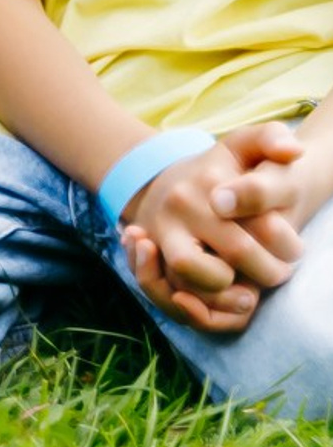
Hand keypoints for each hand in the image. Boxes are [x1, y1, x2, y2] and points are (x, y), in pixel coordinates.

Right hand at [113, 128, 308, 333]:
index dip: (287, 245)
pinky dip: (198, 308)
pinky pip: (171, 294)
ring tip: (250, 294)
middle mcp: (182, 204)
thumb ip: (268, 139)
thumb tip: (295, 150)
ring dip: (230, 294)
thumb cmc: (214, 172)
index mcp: (210, 181)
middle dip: (268, 272)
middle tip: (279, 273)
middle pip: (237, 252)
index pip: (261, 222)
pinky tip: (219, 302)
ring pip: (195, 276)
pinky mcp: (150, 258)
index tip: (296, 250)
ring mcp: (161, 232)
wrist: (157, 184)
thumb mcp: (238, 148)